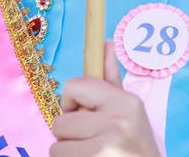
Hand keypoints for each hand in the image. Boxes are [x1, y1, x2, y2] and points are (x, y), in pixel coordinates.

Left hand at [50, 42, 161, 156]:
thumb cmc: (132, 144)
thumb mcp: (127, 111)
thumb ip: (111, 79)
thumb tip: (106, 42)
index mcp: (125, 102)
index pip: (72, 86)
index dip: (71, 102)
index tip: (83, 114)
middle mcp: (116, 122)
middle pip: (60, 120)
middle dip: (70, 133)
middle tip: (91, 140)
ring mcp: (105, 146)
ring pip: (57, 144)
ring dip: (68, 150)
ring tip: (90, 153)